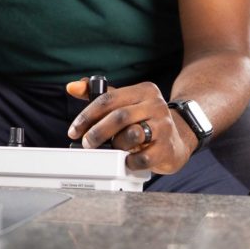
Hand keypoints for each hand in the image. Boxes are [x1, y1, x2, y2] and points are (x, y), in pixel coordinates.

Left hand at [65, 78, 193, 173]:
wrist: (177, 139)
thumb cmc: (143, 119)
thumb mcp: (124, 103)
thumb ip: (98, 94)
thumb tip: (72, 87)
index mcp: (144, 90)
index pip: (108, 99)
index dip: (87, 115)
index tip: (74, 130)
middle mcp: (156, 105)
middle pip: (119, 116)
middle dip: (98, 132)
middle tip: (86, 143)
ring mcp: (164, 126)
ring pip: (132, 135)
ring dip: (116, 145)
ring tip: (111, 149)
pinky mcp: (167, 148)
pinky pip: (143, 157)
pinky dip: (130, 161)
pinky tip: (126, 160)